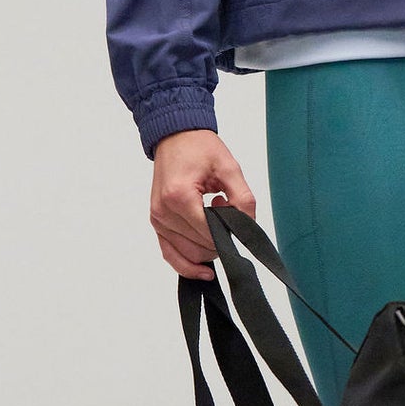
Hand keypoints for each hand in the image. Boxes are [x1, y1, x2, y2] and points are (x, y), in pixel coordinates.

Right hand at [149, 128, 256, 279]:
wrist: (176, 136)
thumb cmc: (199, 148)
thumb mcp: (229, 168)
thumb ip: (243, 200)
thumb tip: (247, 228)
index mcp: (179, 196)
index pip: (209, 233)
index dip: (229, 234)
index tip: (240, 226)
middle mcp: (164, 211)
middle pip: (199, 246)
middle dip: (220, 240)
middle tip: (228, 213)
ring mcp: (158, 219)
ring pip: (188, 254)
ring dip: (207, 246)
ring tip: (214, 217)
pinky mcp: (157, 223)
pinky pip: (170, 254)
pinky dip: (187, 264)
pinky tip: (204, 269)